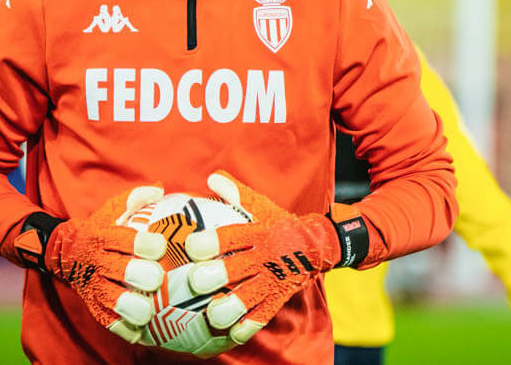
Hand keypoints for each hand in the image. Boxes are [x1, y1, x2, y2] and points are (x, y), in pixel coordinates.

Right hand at [27, 186, 168, 342]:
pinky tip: (139, 331)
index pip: (123, 239)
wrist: (63, 253)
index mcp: (103, 237)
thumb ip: (134, 199)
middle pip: (118, 269)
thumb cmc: (98, 229)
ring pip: (111, 299)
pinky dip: (122, 327)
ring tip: (147, 311)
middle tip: (156, 278)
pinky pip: (107, 319)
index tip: (159, 246)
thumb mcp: (110, 210)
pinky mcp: (93, 304)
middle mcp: (98, 262)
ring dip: (130, 306)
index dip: (142, 243)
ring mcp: (94, 285)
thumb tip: (159, 188)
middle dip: (138, 275)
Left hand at [183, 171, 364, 344]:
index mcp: (257, 233)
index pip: (231, 237)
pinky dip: (247, 326)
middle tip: (196, 282)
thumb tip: (211, 177)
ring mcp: (272, 279)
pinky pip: (263, 315)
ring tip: (213, 315)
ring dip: (229, 308)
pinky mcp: (278, 297)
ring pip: (248, 297)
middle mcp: (263, 257)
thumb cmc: (281, 224)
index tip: (191, 246)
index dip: (210, 242)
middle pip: (236, 269)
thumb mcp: (263, 206)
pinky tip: (232, 333)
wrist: (319, 245)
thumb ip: (236, 193)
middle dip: (215, 277)